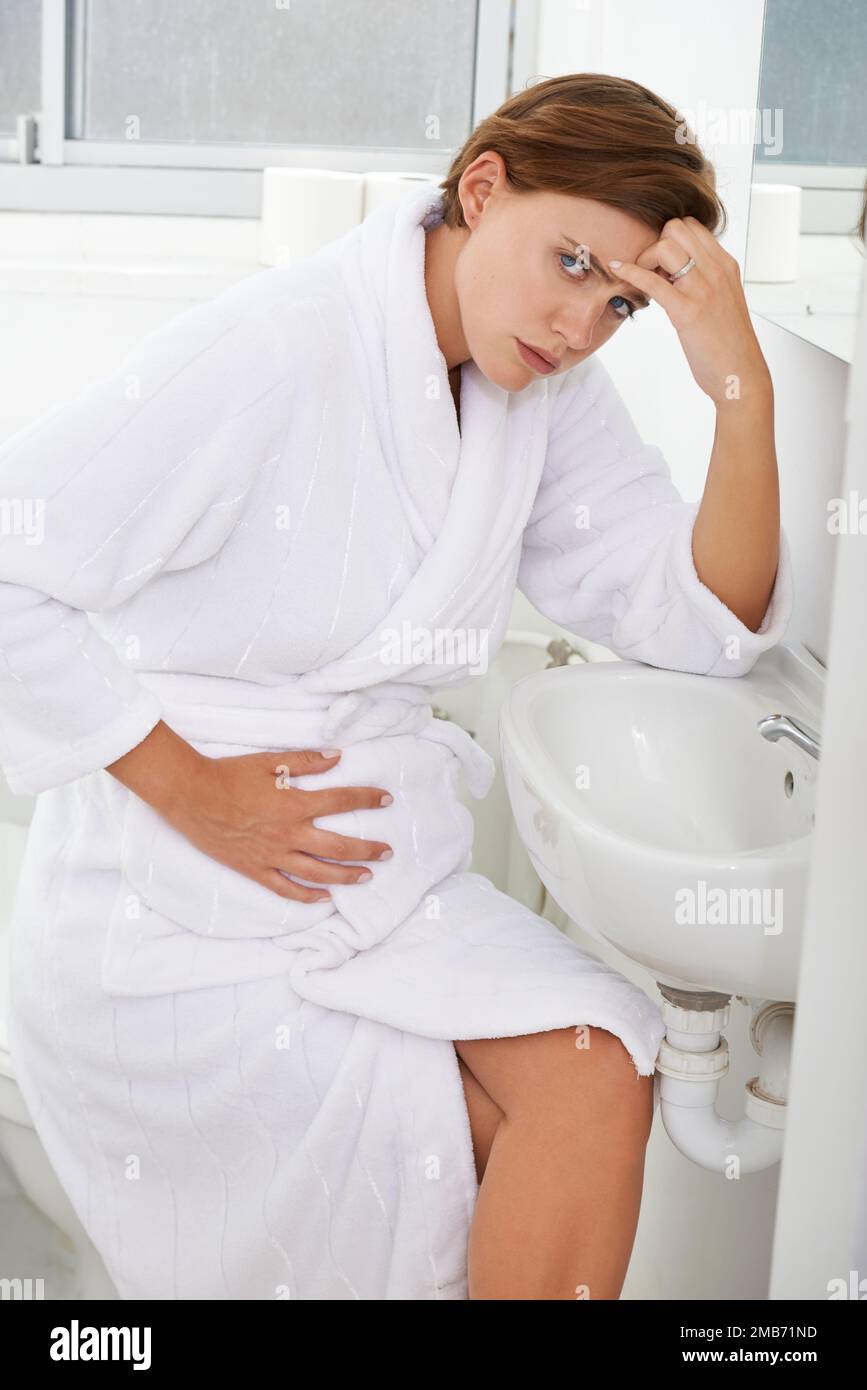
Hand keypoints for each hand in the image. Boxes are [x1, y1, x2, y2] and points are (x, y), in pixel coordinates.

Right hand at [162, 747, 393, 902]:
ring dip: (346, 876)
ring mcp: (272, 856)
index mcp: (294, 804)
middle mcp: (289, 834)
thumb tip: (337, 757)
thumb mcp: (269, 761)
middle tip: (387, 851)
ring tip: (367, 876)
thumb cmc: (230, 774)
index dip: (367, 799)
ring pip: (318, 873)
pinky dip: (307, 896)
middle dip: (368, 850)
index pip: (341, 802)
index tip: (386, 800)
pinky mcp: (255, 870)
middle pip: (339, 846)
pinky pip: (285, 889)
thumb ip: (306, 761)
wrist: (191, 795)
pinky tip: (324, 898)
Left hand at [610, 217, 772, 406]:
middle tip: (651, 271)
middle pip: (676, 227)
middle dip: (656, 243)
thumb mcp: (723, 301)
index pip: (692, 225)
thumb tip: (677, 274)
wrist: (742, 375)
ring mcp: (703, 289)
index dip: (670, 238)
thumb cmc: (729, 345)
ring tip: (644, 279)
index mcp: (726, 265)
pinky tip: (617, 269)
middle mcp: (717, 270)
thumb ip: (706, 282)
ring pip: (665, 246)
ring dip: (645, 258)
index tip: (663, 264)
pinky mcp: (688, 311)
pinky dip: (630, 272)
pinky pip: (652, 281)